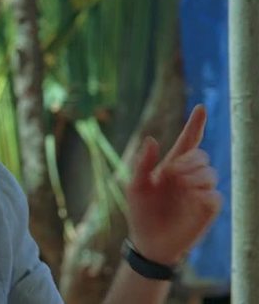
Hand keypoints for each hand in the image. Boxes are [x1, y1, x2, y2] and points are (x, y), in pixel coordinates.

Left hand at [125, 104, 222, 264]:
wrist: (150, 243)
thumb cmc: (140, 213)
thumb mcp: (136, 187)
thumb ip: (143, 163)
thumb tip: (152, 138)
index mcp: (170, 167)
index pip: (187, 142)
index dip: (195, 125)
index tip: (200, 107)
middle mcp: (187, 176)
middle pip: (201, 155)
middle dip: (190, 160)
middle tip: (174, 173)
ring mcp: (198, 191)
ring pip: (210, 173)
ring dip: (196, 176)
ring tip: (182, 186)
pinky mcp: (207, 209)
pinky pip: (215, 195)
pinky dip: (205, 194)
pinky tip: (193, 198)